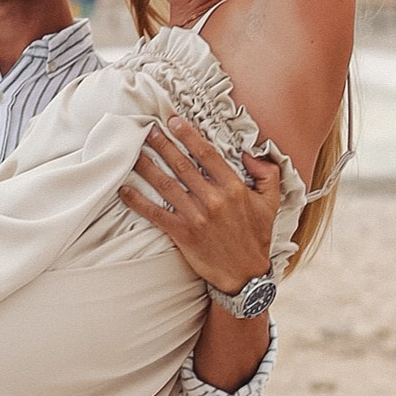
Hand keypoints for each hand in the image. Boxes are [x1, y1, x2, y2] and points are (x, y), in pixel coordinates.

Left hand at [119, 114, 282, 298]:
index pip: (207, 154)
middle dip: (163, 144)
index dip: (188, 135)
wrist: (245, 275)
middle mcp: (213, 199)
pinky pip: (155, 213)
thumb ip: (267, 173)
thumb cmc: (256, 236)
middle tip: (148, 128)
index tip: (174, 121)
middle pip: (181, 164)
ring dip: (147, 166)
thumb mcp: (271, 202)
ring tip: (133, 151)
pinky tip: (124, 189)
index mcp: (233, 188)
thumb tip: (251, 153)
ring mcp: (196, 217)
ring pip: (165, 185)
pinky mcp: (182, 234)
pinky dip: (138, 201)